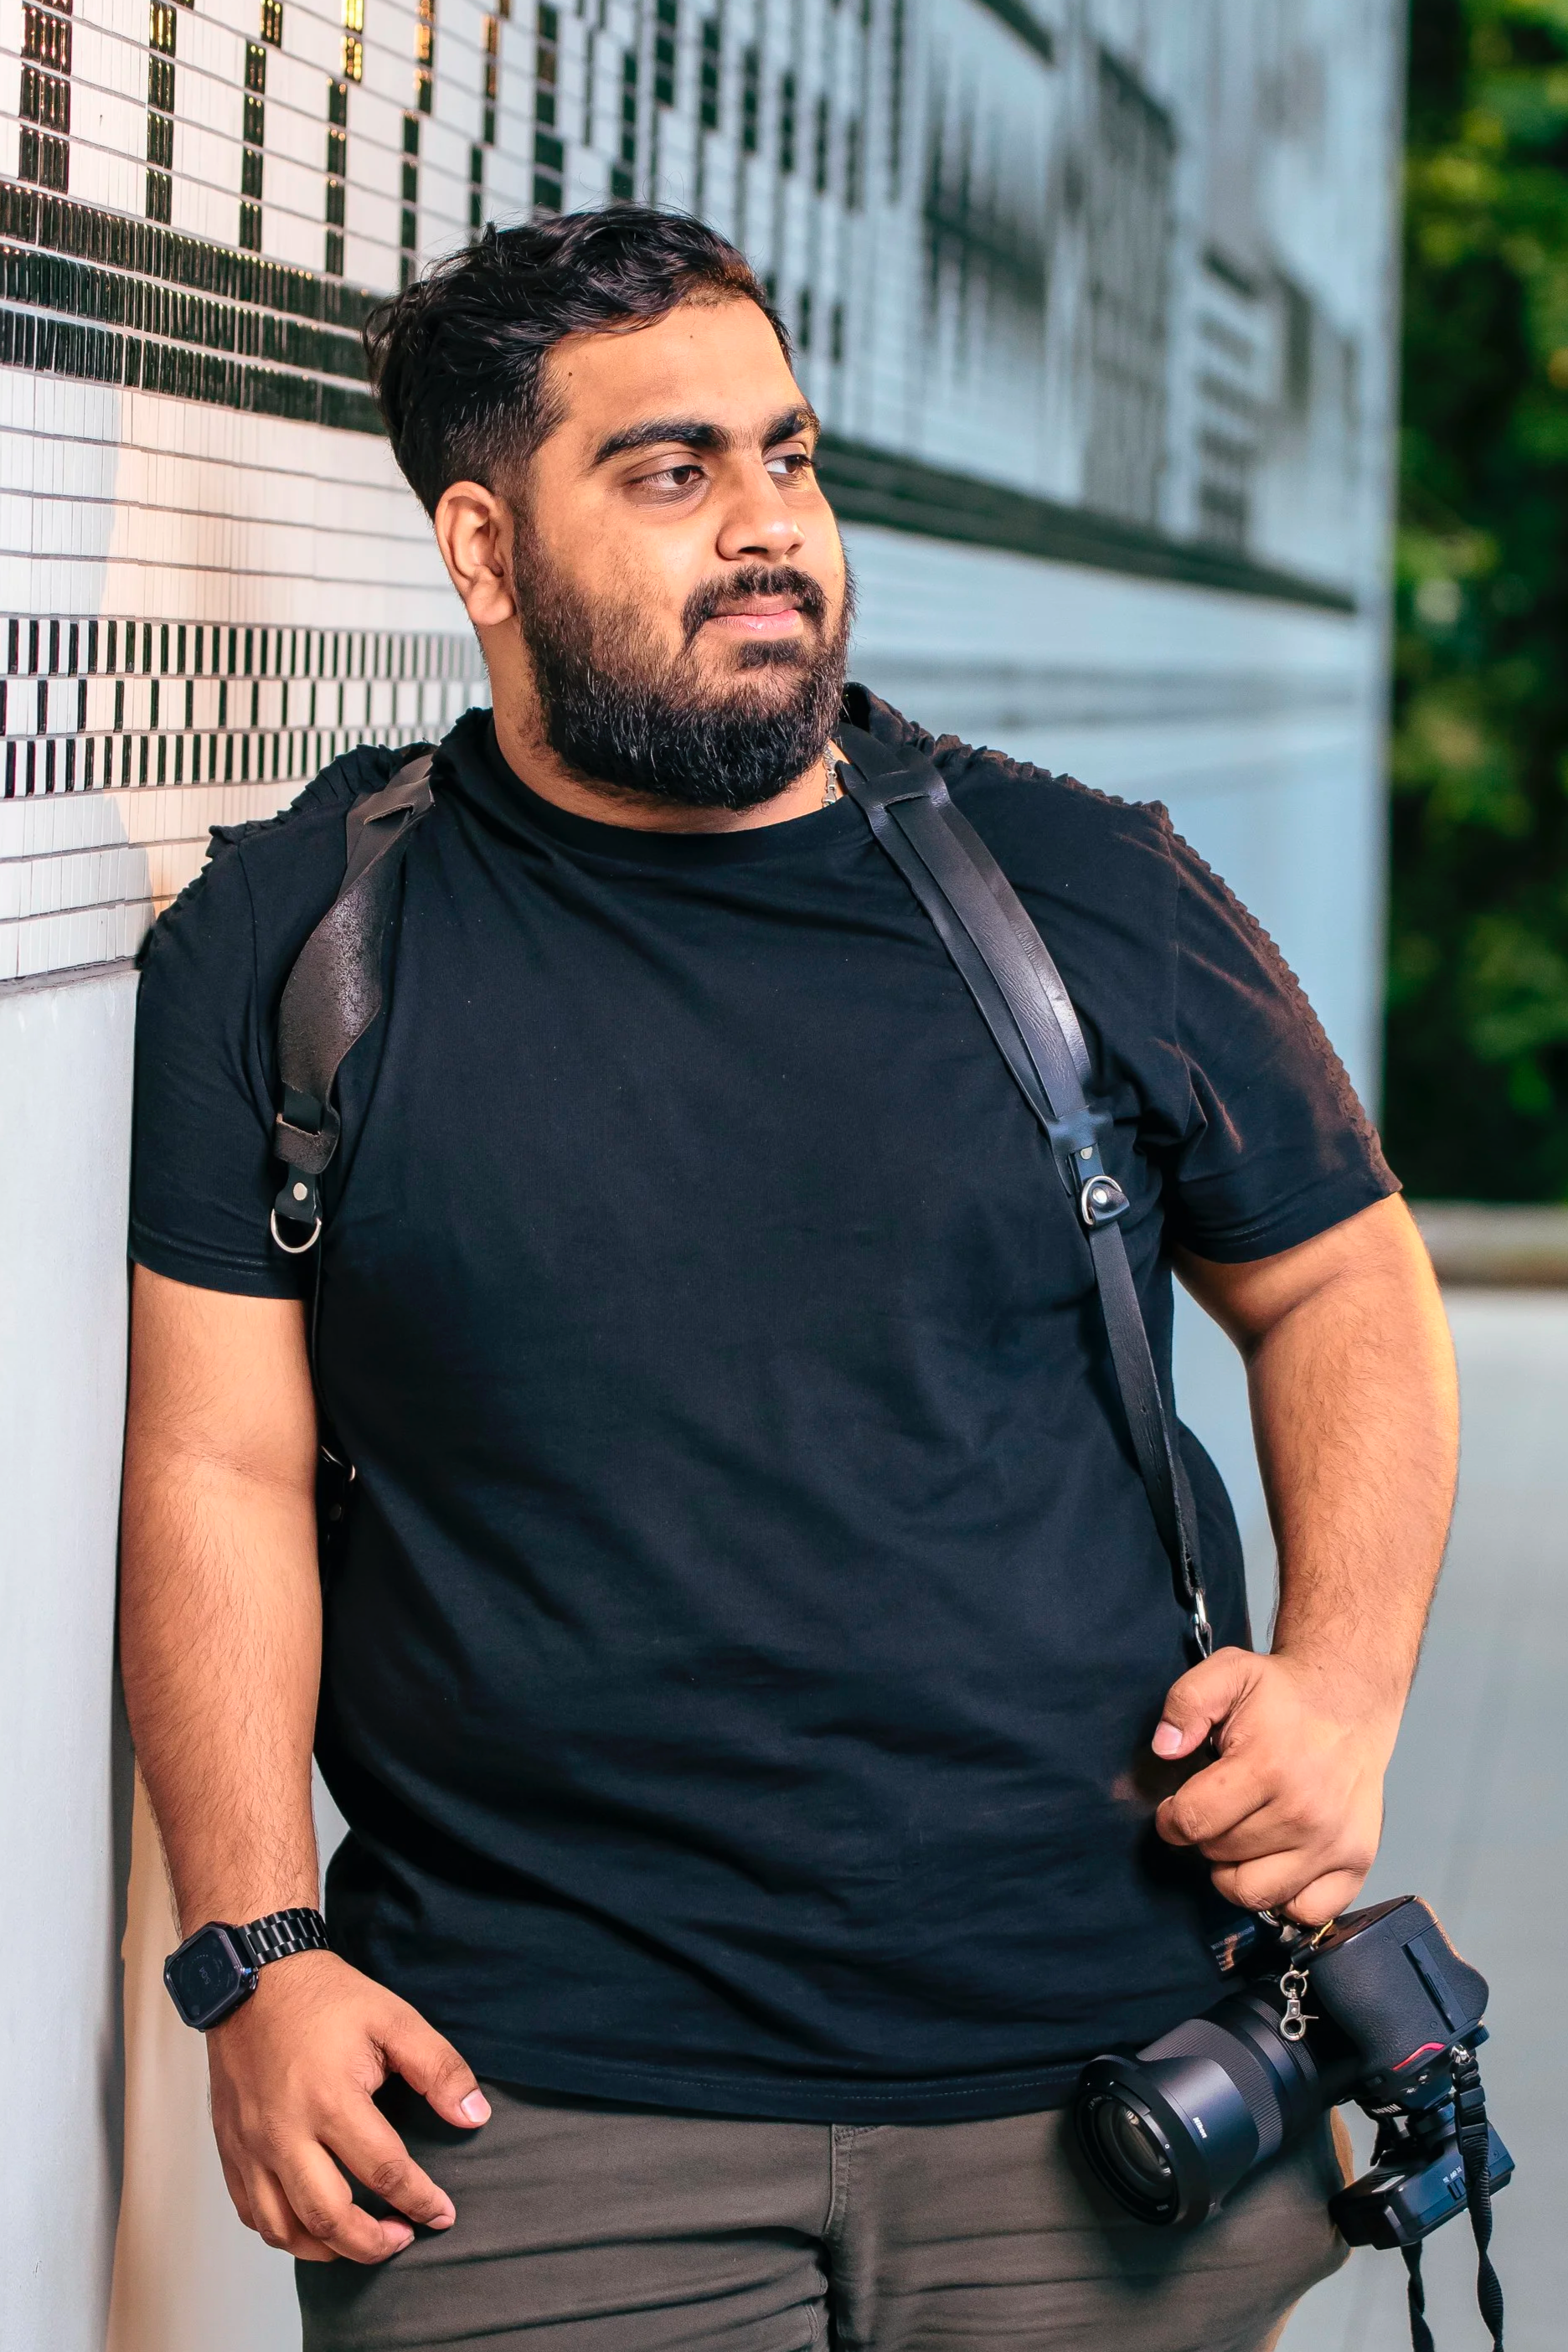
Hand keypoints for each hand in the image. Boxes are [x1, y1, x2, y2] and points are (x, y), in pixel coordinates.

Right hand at [206, 1949, 490, 2263]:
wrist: (252, 1979)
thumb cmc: (324, 1998)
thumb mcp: (393, 2019)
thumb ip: (438, 2069)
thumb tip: (475, 2117)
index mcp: (331, 2100)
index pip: (384, 2172)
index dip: (420, 2201)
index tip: (443, 2214)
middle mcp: (285, 2133)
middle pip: (329, 2218)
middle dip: (374, 2243)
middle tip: (404, 2238)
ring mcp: (251, 2145)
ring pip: (285, 2229)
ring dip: (328, 2249)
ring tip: (363, 2241)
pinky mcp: (230, 2147)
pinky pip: (251, 2213)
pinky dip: (284, 2233)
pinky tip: (312, 2226)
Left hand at [1150, 1647, 1400, 1924]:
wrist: (1349, 1703)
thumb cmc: (1283, 1696)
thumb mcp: (1227, 1674)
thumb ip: (1186, 1703)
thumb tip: (1165, 1747)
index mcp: (1269, 1766)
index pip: (1193, 1821)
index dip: (1171, 1817)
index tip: (1176, 1806)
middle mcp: (1306, 1812)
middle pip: (1220, 1856)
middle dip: (1208, 1835)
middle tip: (1221, 1808)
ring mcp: (1335, 1842)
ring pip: (1255, 1892)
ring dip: (1237, 1870)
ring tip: (1242, 1835)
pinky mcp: (1356, 1862)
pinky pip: (1305, 1912)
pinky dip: (1284, 1896)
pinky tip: (1276, 1860)